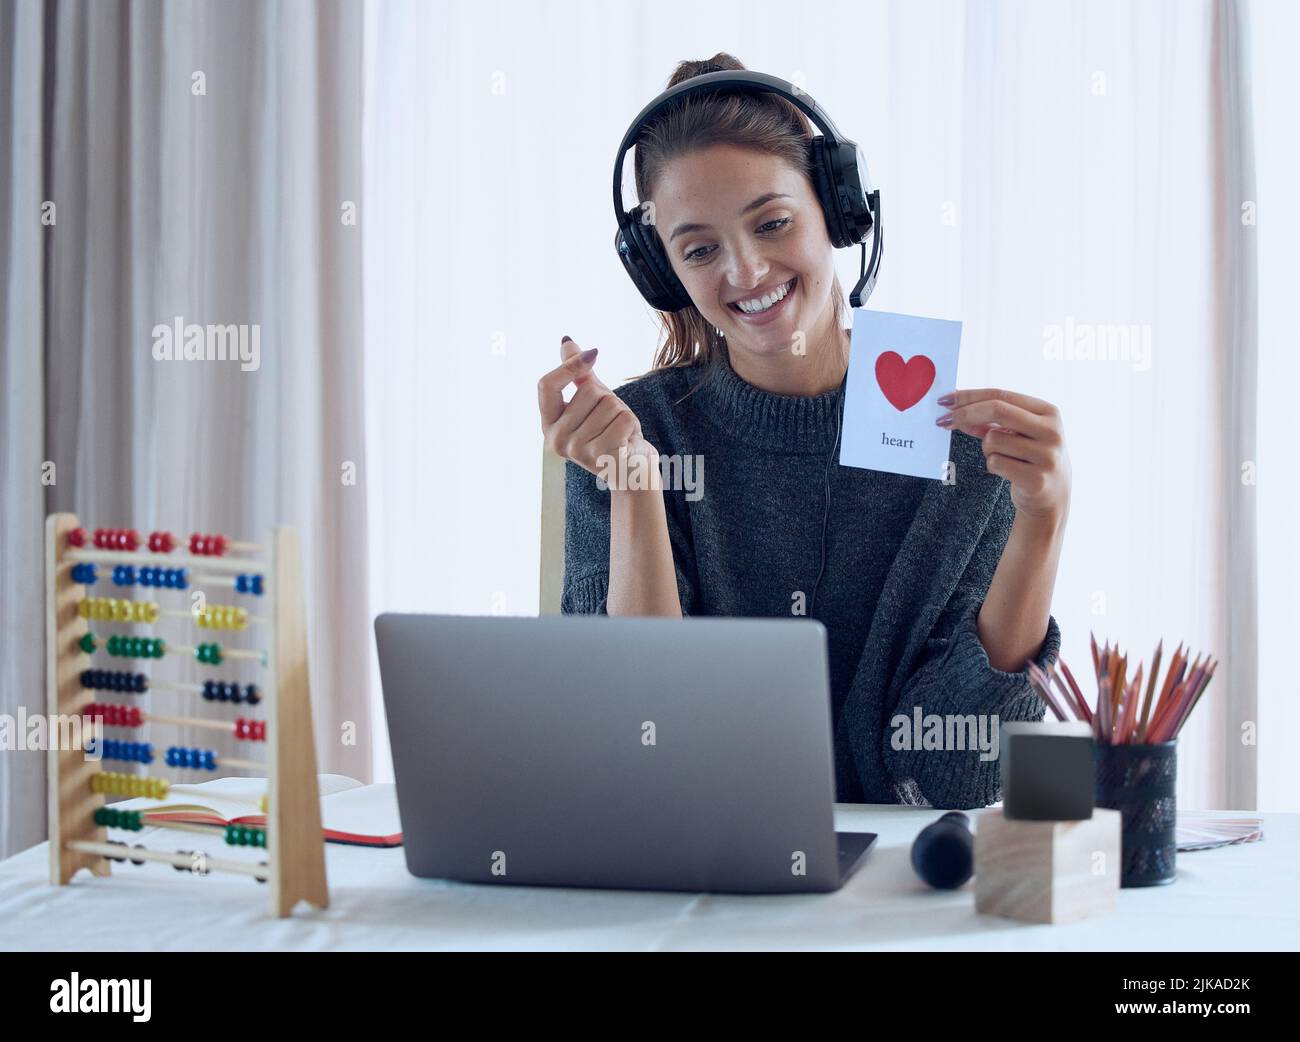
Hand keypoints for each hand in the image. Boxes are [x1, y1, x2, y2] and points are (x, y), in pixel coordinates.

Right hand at [537, 336, 660, 487]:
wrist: (632, 469)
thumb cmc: (610, 431)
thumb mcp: (592, 400)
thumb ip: (577, 374)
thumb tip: (566, 341)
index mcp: (548, 425)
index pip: (546, 385)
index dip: (569, 366)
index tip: (593, 356)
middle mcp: (556, 440)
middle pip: (587, 391)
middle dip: (608, 399)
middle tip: (610, 421)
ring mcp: (577, 451)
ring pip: (609, 404)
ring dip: (622, 413)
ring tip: (619, 432)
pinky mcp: (602, 456)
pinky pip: (624, 418)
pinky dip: (632, 424)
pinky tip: (627, 441)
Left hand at [936, 388, 1069, 523]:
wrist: (1052, 496)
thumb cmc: (1029, 457)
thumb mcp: (1017, 433)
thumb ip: (991, 420)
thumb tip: (955, 411)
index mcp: (1049, 412)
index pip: (1001, 395)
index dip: (970, 396)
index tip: (944, 400)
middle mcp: (1052, 431)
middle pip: (997, 410)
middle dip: (965, 414)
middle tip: (942, 421)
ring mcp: (1047, 456)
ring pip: (992, 440)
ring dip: (987, 449)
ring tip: (1004, 457)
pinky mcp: (1036, 480)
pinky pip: (995, 463)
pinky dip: (993, 465)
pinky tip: (1009, 471)